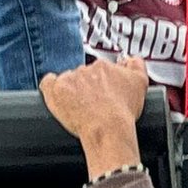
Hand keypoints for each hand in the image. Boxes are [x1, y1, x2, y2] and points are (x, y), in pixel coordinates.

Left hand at [41, 56, 150, 175]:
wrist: (108, 129)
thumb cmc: (123, 112)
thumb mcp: (139, 84)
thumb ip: (137, 65)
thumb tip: (131, 58)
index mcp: (103, 67)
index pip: (99, 69)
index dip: (102, 82)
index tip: (103, 92)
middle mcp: (85, 69)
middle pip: (83, 75)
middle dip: (88, 87)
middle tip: (93, 102)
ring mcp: (69, 79)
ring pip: (67, 80)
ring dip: (72, 90)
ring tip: (80, 107)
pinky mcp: (55, 89)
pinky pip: (48, 83)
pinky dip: (51, 88)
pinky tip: (58, 97)